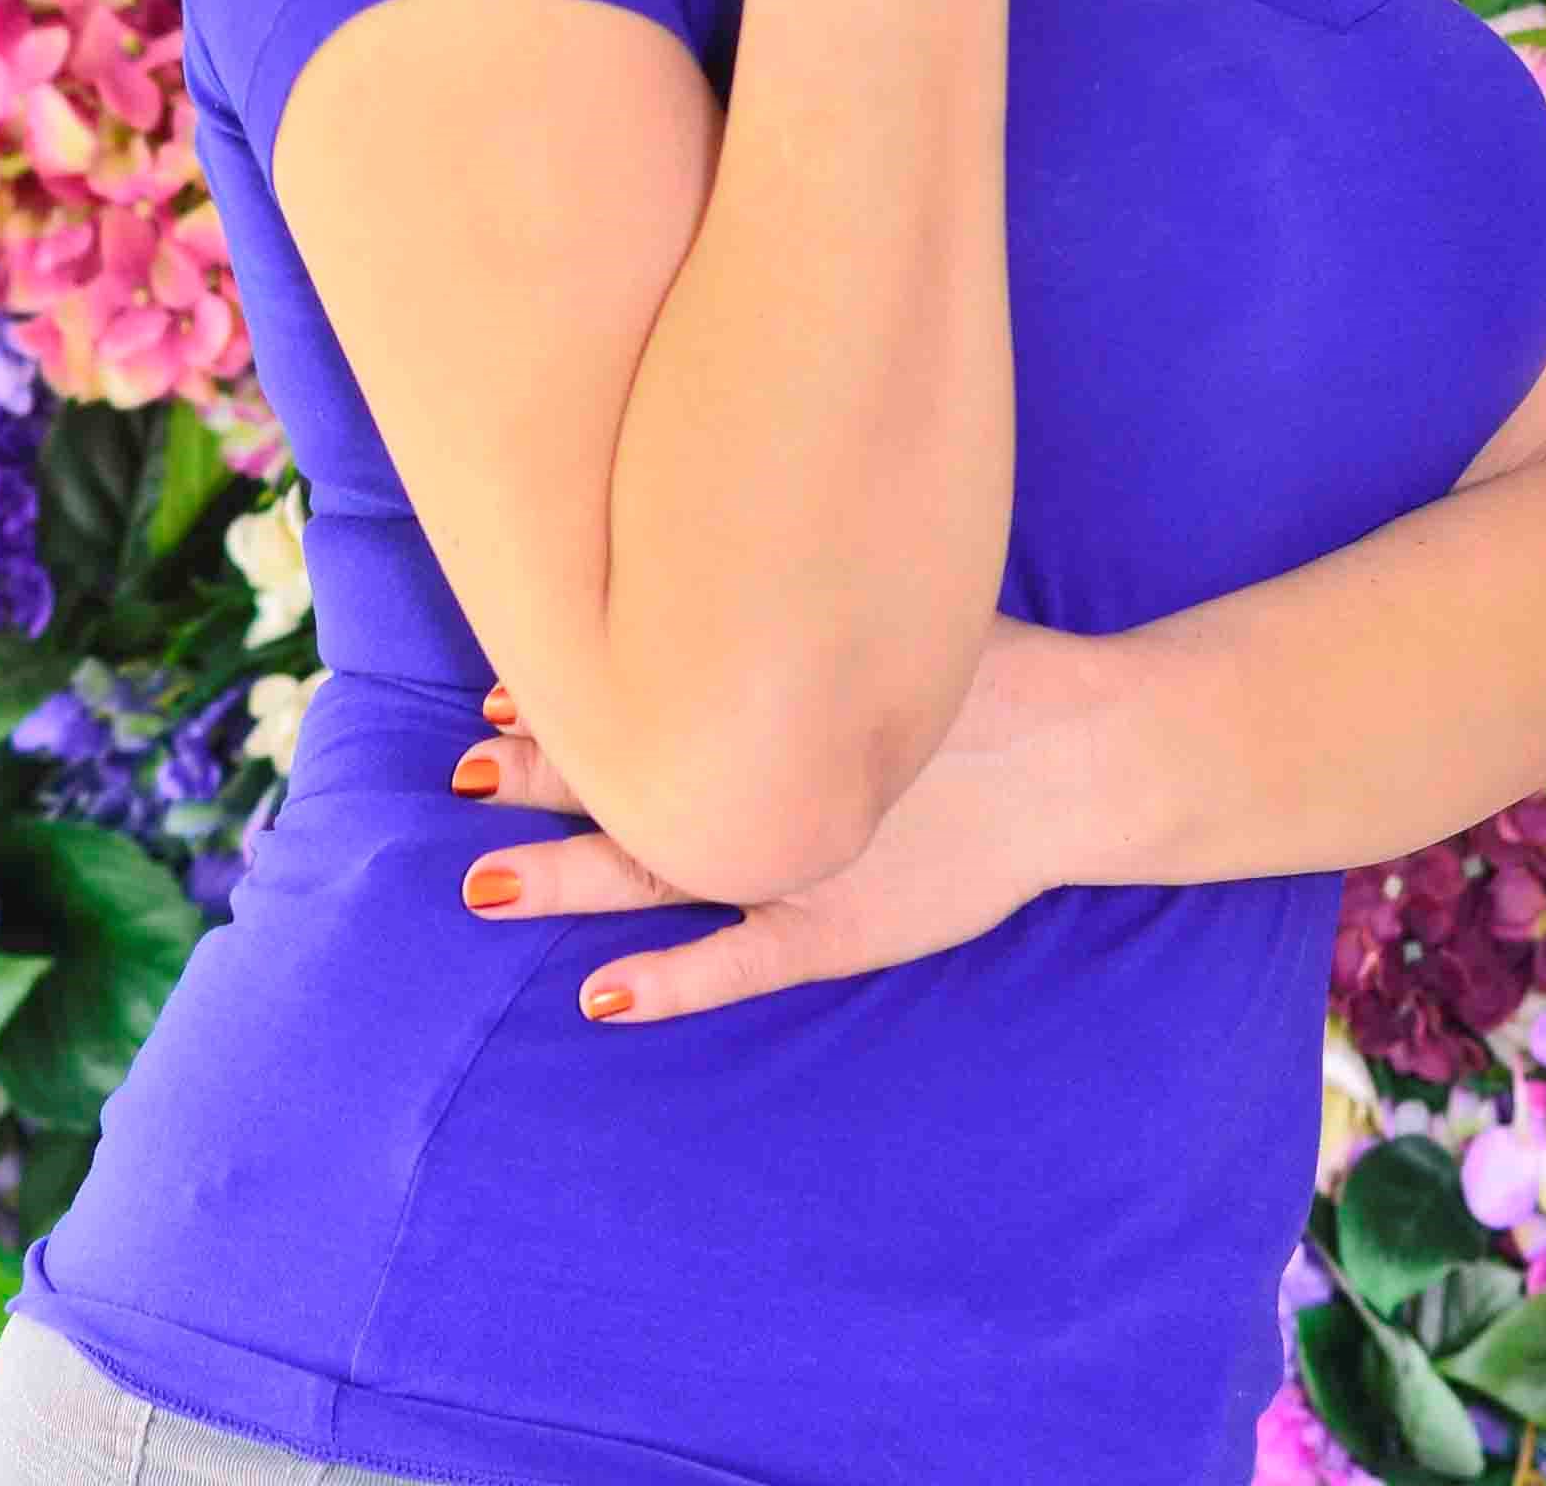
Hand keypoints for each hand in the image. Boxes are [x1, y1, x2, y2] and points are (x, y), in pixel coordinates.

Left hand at [446, 612, 1105, 1023]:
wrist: (1084, 754)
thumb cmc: (987, 677)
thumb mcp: (882, 615)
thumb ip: (799, 603)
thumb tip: (722, 549)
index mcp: (772, 708)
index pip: (644, 700)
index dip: (568, 702)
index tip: (498, 695)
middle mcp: (769, 783)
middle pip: (630, 779)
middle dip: (539, 777)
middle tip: (461, 773)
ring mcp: (794, 864)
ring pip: (655, 872)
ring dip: (565, 878)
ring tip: (481, 887)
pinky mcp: (829, 933)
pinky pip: (733, 964)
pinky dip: (667, 982)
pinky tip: (600, 996)